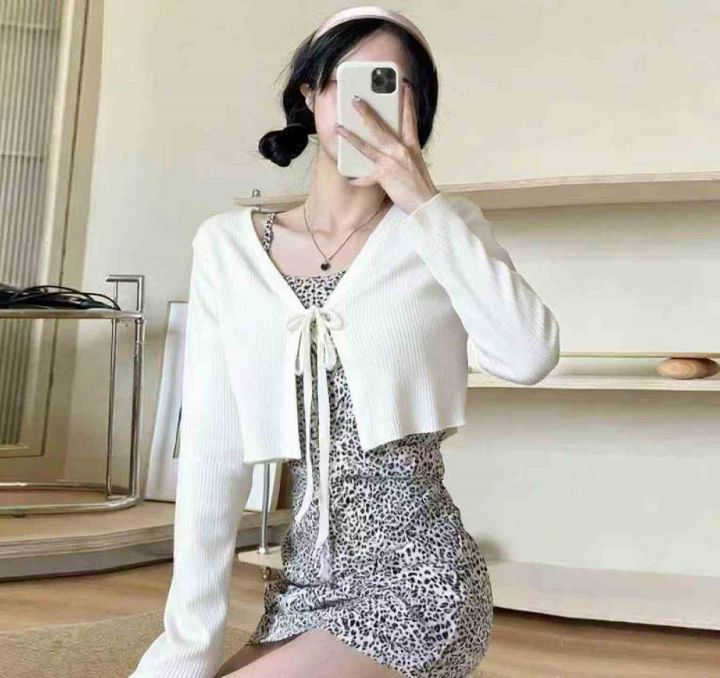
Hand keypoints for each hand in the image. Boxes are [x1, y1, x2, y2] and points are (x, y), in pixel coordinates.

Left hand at [336, 82, 439, 213]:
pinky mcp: (384, 176)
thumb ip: (405, 151)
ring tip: (339, 128)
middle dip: (366, 112)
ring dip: (350, 137)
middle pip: (380, 127)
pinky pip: (365, 177)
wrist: (425, 203)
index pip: (410, 119)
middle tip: (355, 100)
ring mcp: (391, 162)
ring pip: (366, 146)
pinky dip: (357, 179)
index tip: (404, 86)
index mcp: (411, 145)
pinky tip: (349, 178)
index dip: (407, 101)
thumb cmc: (420, 185)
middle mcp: (401, 150)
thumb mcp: (416, 162)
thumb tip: (393, 145)